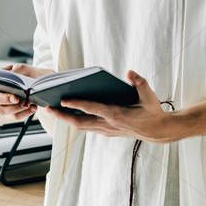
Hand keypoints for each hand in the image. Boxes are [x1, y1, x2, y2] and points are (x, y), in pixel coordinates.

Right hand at [0, 63, 53, 119]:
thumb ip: (19, 69)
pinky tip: (33, 108)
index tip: (14, 97)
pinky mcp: (12, 112)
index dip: (2, 96)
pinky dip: (24, 113)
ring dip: (17, 109)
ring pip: (4, 111)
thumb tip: (14, 72)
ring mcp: (4, 104)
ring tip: (28, 104)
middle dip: (8, 103)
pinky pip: (15, 116)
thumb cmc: (29, 74)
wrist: (39, 83)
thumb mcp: (25, 68)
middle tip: (20, 101)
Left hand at [48, 69, 181, 142]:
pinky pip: (86, 127)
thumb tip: (129, 72)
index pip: (92, 109)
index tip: (63, 101)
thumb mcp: (149, 95)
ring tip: (52, 110)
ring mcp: (106, 130)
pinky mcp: (106, 132)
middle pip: (80, 122)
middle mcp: (108, 124)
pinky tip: (67, 114)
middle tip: (47, 108)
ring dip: (66, 119)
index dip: (77, 104)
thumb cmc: (152, 111)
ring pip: (81, 126)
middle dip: (62, 116)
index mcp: (116, 115)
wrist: (158, 131)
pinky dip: (75, 121)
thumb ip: (140, 82)